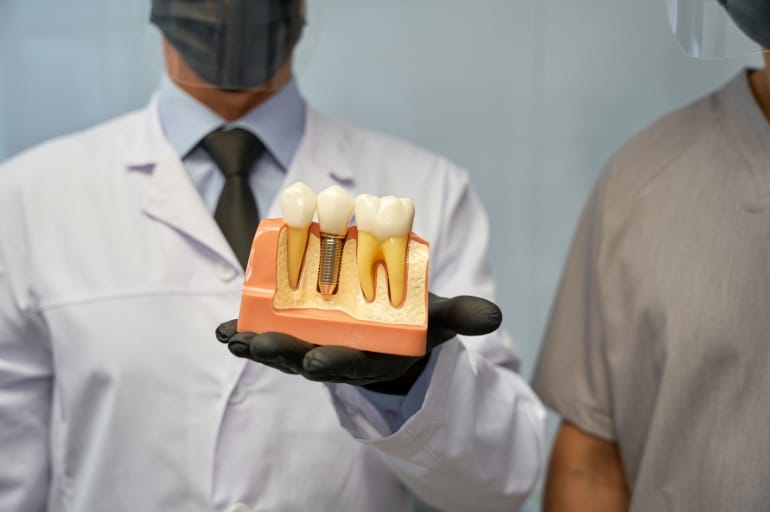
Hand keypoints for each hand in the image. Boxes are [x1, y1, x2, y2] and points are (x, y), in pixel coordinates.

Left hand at [215, 293, 501, 393]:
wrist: (390, 335)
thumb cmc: (413, 325)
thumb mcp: (439, 320)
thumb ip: (461, 317)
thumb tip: (495, 316)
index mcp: (370, 356)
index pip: (350, 364)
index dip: (333, 363)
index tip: (316, 362)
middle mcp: (338, 356)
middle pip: (307, 359)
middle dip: (283, 354)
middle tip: (259, 345)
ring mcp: (314, 347)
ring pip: (283, 350)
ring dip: (257, 345)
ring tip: (231, 338)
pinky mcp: (298, 335)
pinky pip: (271, 335)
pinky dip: (248, 333)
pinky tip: (225, 331)